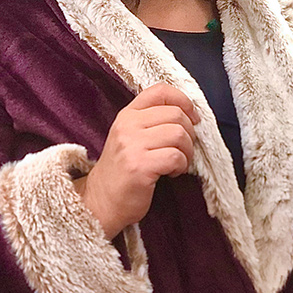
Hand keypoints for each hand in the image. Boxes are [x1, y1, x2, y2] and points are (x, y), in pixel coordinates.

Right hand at [75, 83, 199, 239]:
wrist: (100, 202)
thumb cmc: (122, 171)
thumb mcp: (130, 137)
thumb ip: (152, 122)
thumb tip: (189, 115)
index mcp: (127, 115)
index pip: (160, 91)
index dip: (184, 101)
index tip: (193, 118)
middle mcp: (127, 126)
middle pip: (176, 115)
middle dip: (190, 134)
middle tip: (184, 150)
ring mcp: (132, 146)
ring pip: (179, 134)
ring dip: (187, 152)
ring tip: (177, 163)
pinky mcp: (139, 167)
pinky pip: (176, 157)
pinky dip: (181, 166)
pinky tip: (171, 173)